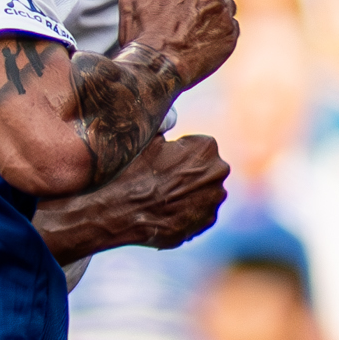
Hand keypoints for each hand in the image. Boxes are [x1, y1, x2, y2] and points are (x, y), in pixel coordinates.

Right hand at [37, 134, 226, 261]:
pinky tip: (167, 212)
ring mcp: (215, 199)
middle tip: (162, 180)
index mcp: (207, 146)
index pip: (198, 147)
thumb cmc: (131, 172)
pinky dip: (187, 212)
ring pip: (204, 192)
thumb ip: (166, 128)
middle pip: (205, 169)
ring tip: (163, 197)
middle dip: (189, 173)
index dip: (179, 154)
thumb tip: (170, 118)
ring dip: (189, 194)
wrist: (120, 211)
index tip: (163, 162)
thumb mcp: (147, 138)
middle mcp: (218, 171)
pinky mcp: (207, 221)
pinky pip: (200, 213)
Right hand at [114, 0, 237, 88]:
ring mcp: (222, 12)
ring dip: (217, 11)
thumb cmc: (141, 34)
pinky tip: (208, 40)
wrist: (155, 66)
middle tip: (194, 10)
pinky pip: (232, 26)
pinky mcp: (230, 34)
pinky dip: (222, 31)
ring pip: (227, 4)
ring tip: (202, 27)